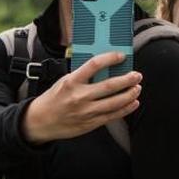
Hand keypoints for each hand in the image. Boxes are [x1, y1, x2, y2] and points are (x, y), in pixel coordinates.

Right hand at [22, 51, 141, 143]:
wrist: (40, 121)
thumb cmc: (53, 99)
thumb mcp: (64, 81)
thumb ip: (82, 76)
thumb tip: (104, 68)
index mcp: (72, 81)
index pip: (94, 65)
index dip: (110, 58)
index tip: (121, 56)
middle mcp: (80, 96)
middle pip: (110, 85)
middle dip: (127, 79)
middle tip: (137, 75)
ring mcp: (86, 111)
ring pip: (115, 102)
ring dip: (130, 94)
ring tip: (137, 88)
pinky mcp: (91, 123)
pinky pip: (112, 115)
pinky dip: (126, 109)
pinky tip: (133, 103)